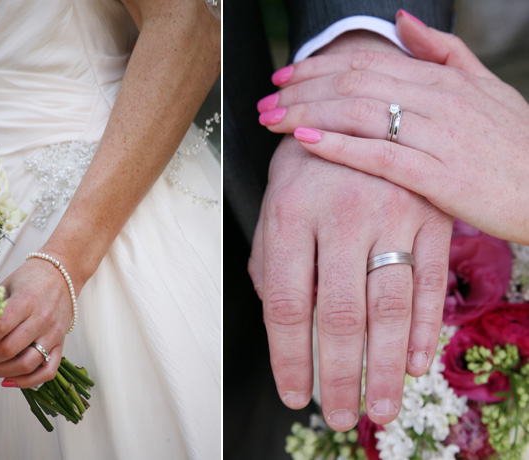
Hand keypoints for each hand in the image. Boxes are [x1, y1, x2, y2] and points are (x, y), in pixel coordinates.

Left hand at [0, 251, 73, 387]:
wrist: (61, 275)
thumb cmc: (30, 279)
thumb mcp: (4, 288)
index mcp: (27, 300)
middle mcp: (42, 318)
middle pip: (10, 349)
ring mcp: (54, 333)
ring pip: (27, 364)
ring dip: (2, 371)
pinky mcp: (61, 343)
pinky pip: (48, 370)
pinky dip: (28, 381)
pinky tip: (9, 380)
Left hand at [250, 134, 451, 430]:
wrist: (357, 107)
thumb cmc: (306, 164)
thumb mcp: (274, 202)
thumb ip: (269, 263)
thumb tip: (280, 324)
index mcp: (290, 212)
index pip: (283, 303)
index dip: (287, 358)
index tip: (294, 395)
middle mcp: (340, 215)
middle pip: (337, 315)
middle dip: (338, 376)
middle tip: (340, 416)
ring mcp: (390, 214)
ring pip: (388, 307)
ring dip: (385, 368)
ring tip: (381, 408)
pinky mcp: (428, 216)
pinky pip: (428, 283)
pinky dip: (423, 329)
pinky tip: (415, 363)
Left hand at [259, 12, 528, 243]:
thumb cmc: (514, 144)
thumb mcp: (484, 87)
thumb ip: (442, 52)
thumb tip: (402, 22)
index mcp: (442, 79)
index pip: (366, 62)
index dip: (317, 68)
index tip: (284, 76)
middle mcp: (436, 100)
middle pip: (353, 83)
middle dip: (301, 89)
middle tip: (266, 100)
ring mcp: (437, 137)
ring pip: (359, 113)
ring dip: (308, 113)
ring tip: (272, 119)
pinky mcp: (439, 176)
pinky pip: (379, 155)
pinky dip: (338, 146)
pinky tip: (305, 141)